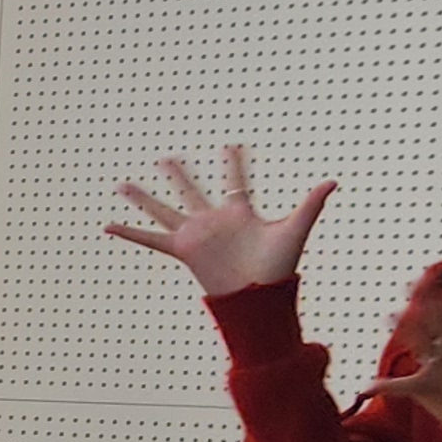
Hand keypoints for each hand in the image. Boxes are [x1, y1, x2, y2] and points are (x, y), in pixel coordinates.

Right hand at [106, 149, 333, 298]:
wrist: (258, 296)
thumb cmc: (279, 266)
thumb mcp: (294, 228)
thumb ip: (310, 203)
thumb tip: (334, 181)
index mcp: (239, 213)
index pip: (235, 180)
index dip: (234, 162)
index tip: (232, 146)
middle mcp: (213, 221)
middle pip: (191, 191)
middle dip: (180, 175)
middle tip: (166, 158)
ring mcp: (195, 235)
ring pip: (163, 210)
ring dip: (143, 199)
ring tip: (123, 185)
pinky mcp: (182, 249)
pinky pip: (149, 239)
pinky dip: (129, 233)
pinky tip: (107, 226)